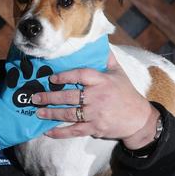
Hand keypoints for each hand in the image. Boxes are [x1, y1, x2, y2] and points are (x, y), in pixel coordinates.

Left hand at [32, 52, 159, 148]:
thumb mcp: (119, 73)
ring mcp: (96, 114)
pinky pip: (74, 130)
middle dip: (50, 97)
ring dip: (52, 113)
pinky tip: (48, 132)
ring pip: (69, 113)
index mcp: (102, 81)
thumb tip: (99, 43)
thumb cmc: (126, 94)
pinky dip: (60, 132)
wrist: (139, 119)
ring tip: (38, 112)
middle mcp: (98, 97)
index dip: (65, 76)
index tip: (51, 78)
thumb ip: (107, 59)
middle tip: (35, 97)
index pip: (81, 75)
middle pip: (70, 96)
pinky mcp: (95, 128)